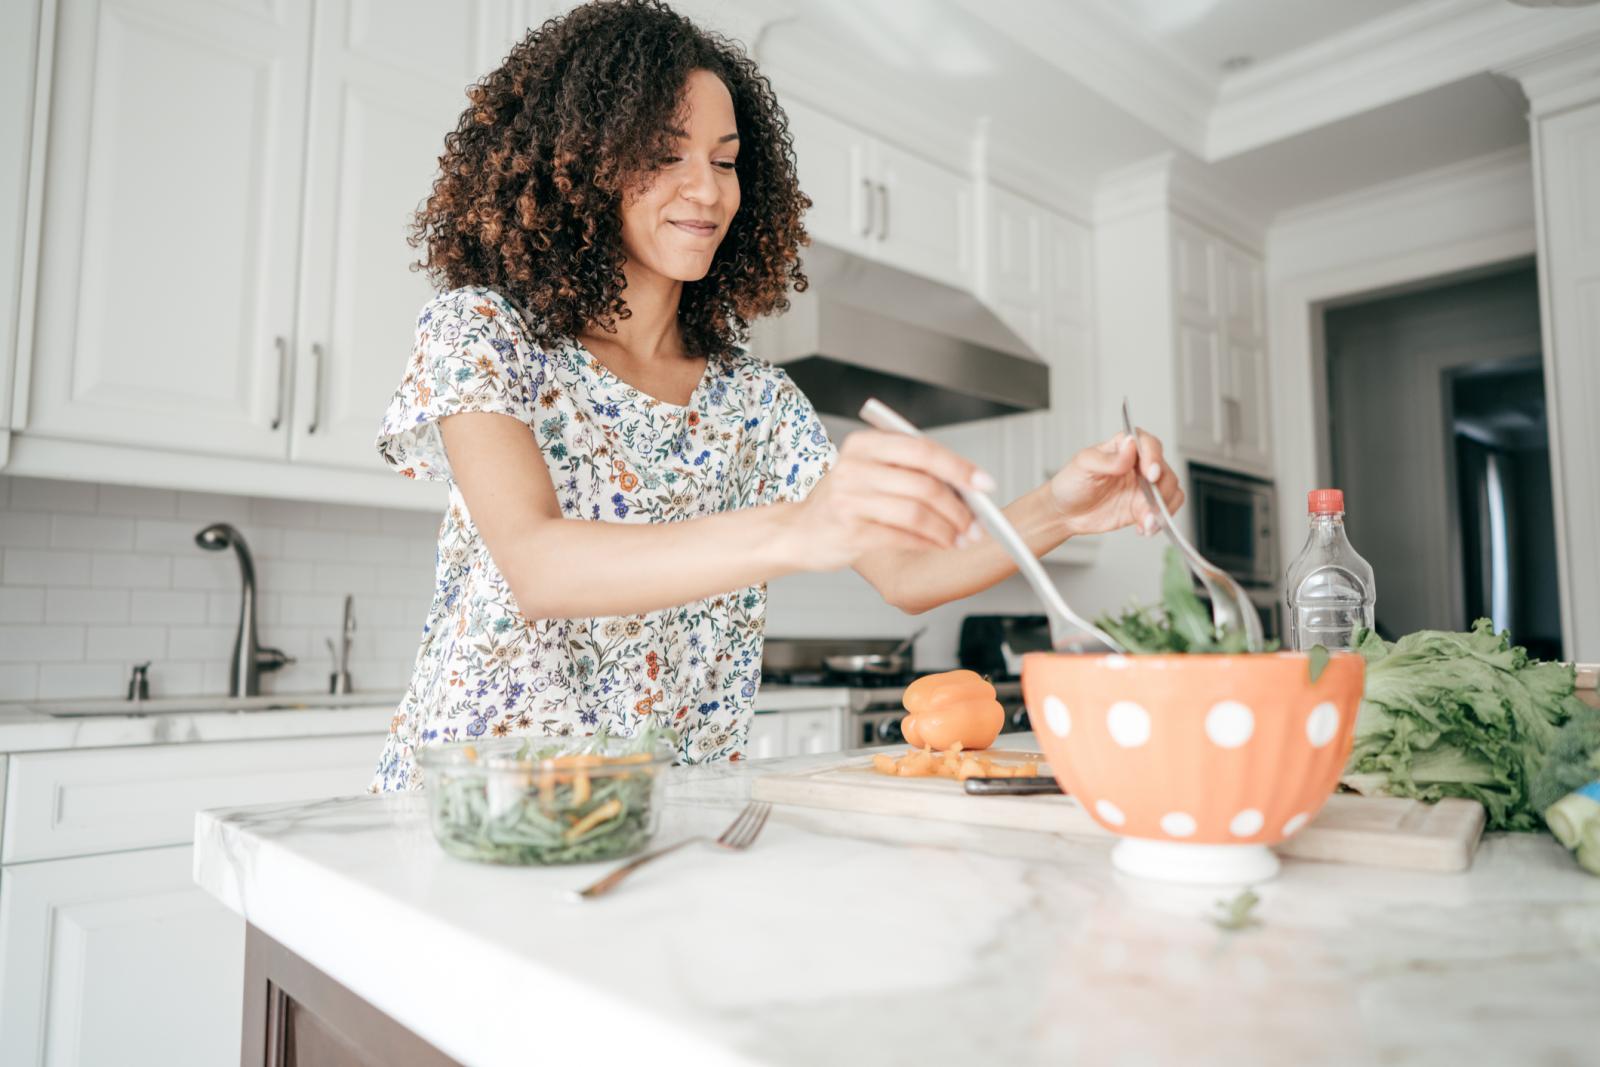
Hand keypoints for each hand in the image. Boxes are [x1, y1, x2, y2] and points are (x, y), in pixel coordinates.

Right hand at [783, 431, 992, 569]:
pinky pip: (902, 537)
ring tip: (959, 539)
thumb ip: (910, 471)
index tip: (984, 484)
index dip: (959, 467)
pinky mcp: (849, 532)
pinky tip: (938, 545)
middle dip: (958, 508)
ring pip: (916, 513)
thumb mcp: (869, 472)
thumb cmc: (841, 502)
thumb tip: (967, 486)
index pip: (922, 450)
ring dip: (946, 530)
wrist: (798, 532)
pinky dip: (928, 543)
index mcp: (864, 445)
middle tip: (976, 523)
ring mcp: (850, 500)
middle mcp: (854, 468)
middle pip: (924, 484)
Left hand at [1049, 429, 1183, 537]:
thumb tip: (1130, 446)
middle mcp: (1137, 464)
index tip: (1150, 474)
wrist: (1066, 512)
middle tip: (1145, 505)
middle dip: (1160, 491)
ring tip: (1145, 521)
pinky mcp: (1144, 505)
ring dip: (1161, 509)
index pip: (1148, 444)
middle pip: (1164, 470)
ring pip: (1170, 491)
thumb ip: (1108, 458)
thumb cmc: (1071, 483)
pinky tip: (1144, 527)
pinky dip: (1160, 520)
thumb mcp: (1083, 465)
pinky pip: (1164, 510)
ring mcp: (1143, 486)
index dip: (1154, 458)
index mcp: (1123, 448)